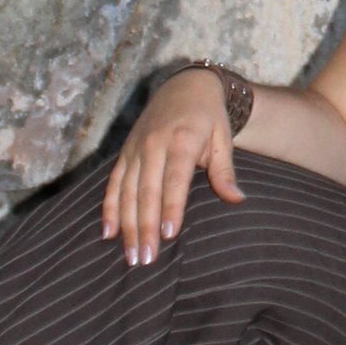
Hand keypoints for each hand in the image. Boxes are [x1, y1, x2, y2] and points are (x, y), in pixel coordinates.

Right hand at [102, 72, 241, 266]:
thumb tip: (236, 199)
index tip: (168, 235)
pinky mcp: (124, 152)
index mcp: (181, 140)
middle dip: (145, 227)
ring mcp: (135, 149)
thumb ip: (225, 171)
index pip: (174, 180)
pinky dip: (109, 208)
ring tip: (130, 255)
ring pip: (127, 192)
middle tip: (146, 259)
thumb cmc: (210, 118)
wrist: (186, 85)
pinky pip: (113, 183)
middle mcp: (153, 144)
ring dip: (127, 225)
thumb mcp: (223, 138)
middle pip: (147, 192)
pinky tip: (108, 232)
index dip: (170, 208)